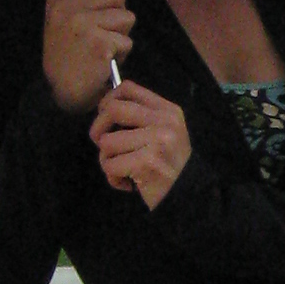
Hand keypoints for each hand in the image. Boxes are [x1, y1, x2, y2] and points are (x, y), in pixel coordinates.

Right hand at [43, 0, 133, 111]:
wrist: (61, 92)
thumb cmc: (65, 53)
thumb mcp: (59, 17)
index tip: (100, 1)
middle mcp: (70, 9)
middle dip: (116, 14)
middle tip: (99, 32)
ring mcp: (86, 27)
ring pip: (127, 17)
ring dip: (120, 35)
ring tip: (102, 47)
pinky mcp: (102, 46)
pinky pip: (127, 41)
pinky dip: (121, 53)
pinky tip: (104, 61)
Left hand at [90, 79, 193, 210]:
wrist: (187, 195)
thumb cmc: (168, 164)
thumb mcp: (164, 132)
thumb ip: (141, 117)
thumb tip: (105, 108)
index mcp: (167, 110)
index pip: (128, 88)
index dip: (108, 100)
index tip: (105, 116)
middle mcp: (164, 122)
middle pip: (113, 110)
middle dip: (98, 128)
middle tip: (103, 144)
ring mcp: (157, 141)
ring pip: (107, 142)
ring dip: (108, 160)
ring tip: (123, 169)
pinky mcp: (147, 162)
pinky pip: (110, 165)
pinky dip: (113, 178)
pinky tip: (128, 182)